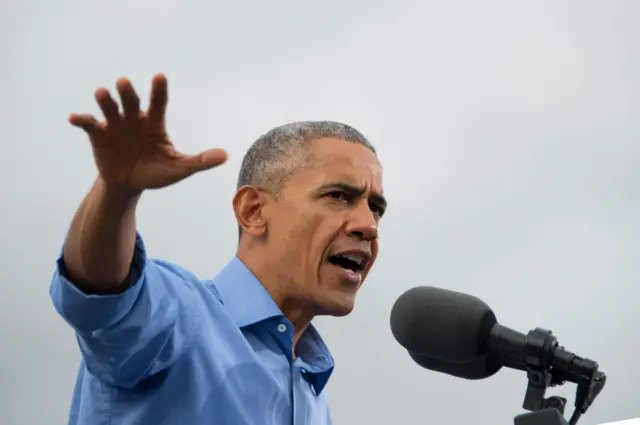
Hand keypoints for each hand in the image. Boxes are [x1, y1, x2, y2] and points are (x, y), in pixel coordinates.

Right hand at [69, 73, 227, 192]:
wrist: (128, 184)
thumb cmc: (156, 172)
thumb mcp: (179, 168)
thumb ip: (199, 161)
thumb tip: (225, 156)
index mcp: (154, 123)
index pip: (158, 103)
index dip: (158, 90)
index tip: (159, 77)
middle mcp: (134, 118)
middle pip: (131, 101)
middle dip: (127, 92)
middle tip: (124, 83)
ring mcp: (115, 125)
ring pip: (110, 108)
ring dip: (105, 100)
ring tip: (101, 93)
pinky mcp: (98, 135)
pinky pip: (89, 124)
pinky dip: (82, 119)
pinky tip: (75, 118)